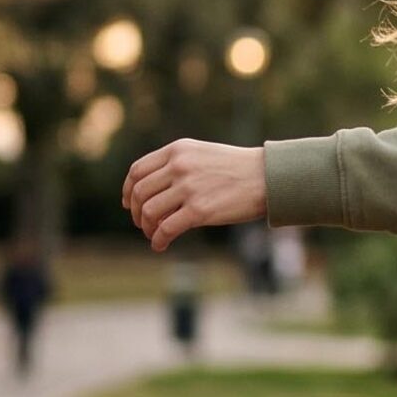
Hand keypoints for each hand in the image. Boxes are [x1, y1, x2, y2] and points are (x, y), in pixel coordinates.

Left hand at [123, 139, 267, 251]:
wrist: (267, 177)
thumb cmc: (238, 169)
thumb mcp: (202, 154)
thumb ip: (177, 165)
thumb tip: (153, 191)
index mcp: (178, 150)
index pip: (138, 171)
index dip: (129, 191)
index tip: (130, 204)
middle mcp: (179, 166)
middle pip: (141, 193)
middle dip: (137, 213)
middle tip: (143, 225)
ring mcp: (188, 188)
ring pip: (150, 212)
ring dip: (147, 228)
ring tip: (154, 235)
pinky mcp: (199, 210)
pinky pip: (166, 229)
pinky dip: (158, 240)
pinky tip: (161, 246)